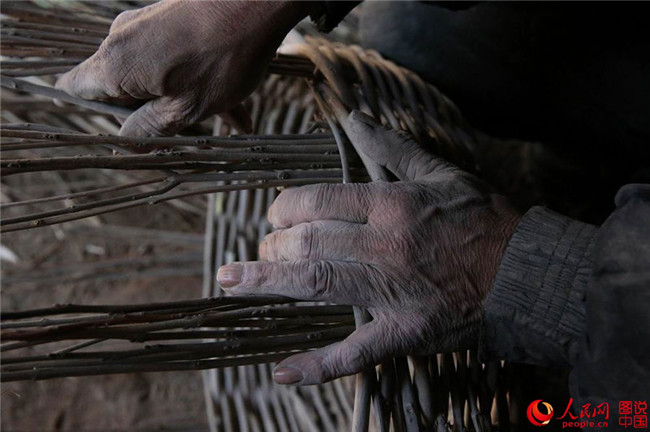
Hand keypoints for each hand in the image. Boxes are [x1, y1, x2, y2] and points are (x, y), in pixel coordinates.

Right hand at [55, 0, 311, 136]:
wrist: (256, 1)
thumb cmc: (222, 57)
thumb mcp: (187, 108)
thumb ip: (150, 130)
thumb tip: (125, 145)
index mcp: (116, 65)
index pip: (76, 90)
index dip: (93, 115)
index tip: (123, 132)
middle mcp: (123, 40)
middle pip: (124, 89)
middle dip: (158, 116)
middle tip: (196, 133)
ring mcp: (147, 26)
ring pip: (159, 77)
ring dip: (189, 102)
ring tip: (230, 119)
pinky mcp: (171, 19)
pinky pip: (177, 60)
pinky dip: (201, 83)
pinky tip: (238, 107)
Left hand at [217, 111, 520, 384]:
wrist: (526, 273)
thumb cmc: (484, 220)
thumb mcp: (441, 173)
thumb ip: (393, 148)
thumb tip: (354, 120)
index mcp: (392, 206)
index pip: (317, 202)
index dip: (284, 208)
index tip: (274, 215)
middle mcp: (384, 247)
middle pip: (307, 244)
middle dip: (272, 246)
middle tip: (259, 250)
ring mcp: (392, 292)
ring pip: (315, 286)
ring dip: (267, 284)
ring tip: (230, 283)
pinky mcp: (405, 332)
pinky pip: (356, 352)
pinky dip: (318, 366)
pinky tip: (282, 373)